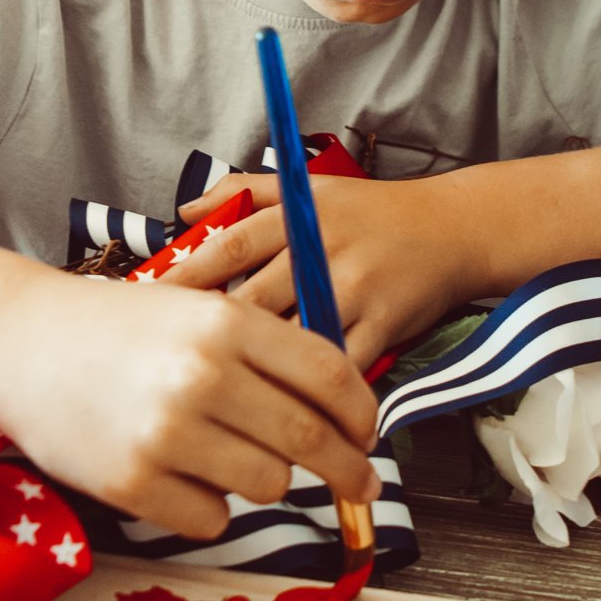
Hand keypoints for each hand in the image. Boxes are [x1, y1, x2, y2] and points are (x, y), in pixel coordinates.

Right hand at [0, 268, 379, 540]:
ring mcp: (167, 433)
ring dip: (266, 480)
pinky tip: (180, 475)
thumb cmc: (118, 328)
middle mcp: (203, 376)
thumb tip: (344, 409)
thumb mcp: (197, 309)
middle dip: (350, 471)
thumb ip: (266, 348)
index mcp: (227, 323)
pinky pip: (213, 519)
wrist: (20, 342)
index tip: (369, 436)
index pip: (331, 376)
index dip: (363, 414)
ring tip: (229, 456)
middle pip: (312, 441)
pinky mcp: (134, 483)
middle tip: (360, 485)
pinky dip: (209, 506)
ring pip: (269, 485)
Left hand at [171, 173, 476, 369]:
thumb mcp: (312, 188)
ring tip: (215, 396)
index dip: (185, 277)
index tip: (148, 305)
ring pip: (293, 338)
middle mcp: (323, 250)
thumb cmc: (374, 213)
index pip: (230, 247)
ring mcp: (355, 289)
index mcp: (299, 216)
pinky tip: (281, 412)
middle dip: (209, 336)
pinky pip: (338, 367)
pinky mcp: (384, 324)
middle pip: (253, 300)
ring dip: (256, 371)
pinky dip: (310, 392)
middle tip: (170, 364)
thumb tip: (186, 209)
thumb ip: (247, 192)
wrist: (453, 230)